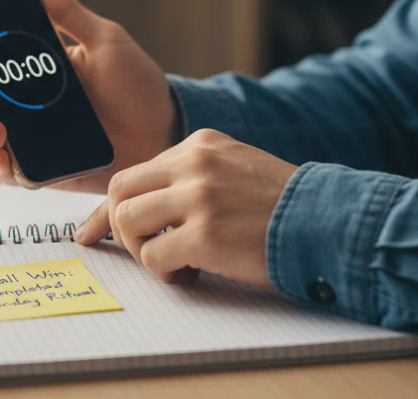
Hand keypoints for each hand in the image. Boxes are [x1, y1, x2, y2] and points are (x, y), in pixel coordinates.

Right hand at [0, 0, 175, 192]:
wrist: (165, 129)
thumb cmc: (138, 84)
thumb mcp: (106, 41)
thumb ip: (70, 15)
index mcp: (35, 72)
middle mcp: (28, 107)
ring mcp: (34, 140)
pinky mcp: (47, 171)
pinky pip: (15, 174)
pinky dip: (3, 169)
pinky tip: (5, 160)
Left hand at [73, 130, 296, 287]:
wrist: (328, 223)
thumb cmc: (283, 207)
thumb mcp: (235, 170)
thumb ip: (192, 177)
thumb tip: (141, 208)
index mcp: (200, 144)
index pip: (134, 172)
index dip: (107, 209)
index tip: (90, 232)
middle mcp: (195, 163)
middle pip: (119, 191)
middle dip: (120, 228)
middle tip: (146, 250)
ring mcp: (198, 197)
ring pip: (127, 221)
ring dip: (142, 251)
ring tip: (176, 262)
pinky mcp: (205, 234)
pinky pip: (154, 257)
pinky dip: (166, 273)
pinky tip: (194, 274)